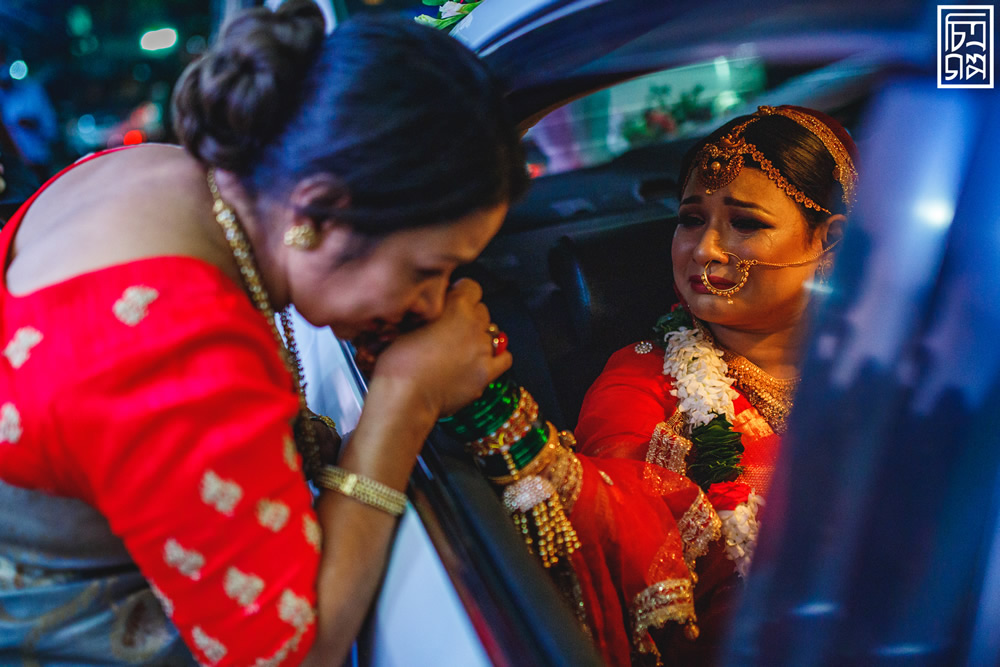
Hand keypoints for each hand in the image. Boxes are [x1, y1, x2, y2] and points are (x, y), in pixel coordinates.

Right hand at [371, 279, 511, 417]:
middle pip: (482, 310)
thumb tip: (433, 305)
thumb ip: (428, 310)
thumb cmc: (399, 361)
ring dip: (478, 337)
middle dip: (469, 316)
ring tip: (459, 349)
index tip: (452, 300)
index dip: (460, 293)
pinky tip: (482, 360)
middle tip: (451, 329)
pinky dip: (497, 357)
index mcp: (456, 307)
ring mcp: (482, 350)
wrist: (404, 395)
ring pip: (491, 333)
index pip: (471, 287)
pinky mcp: (486, 373)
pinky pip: (504, 358)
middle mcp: (474, 325)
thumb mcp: (407, 322)